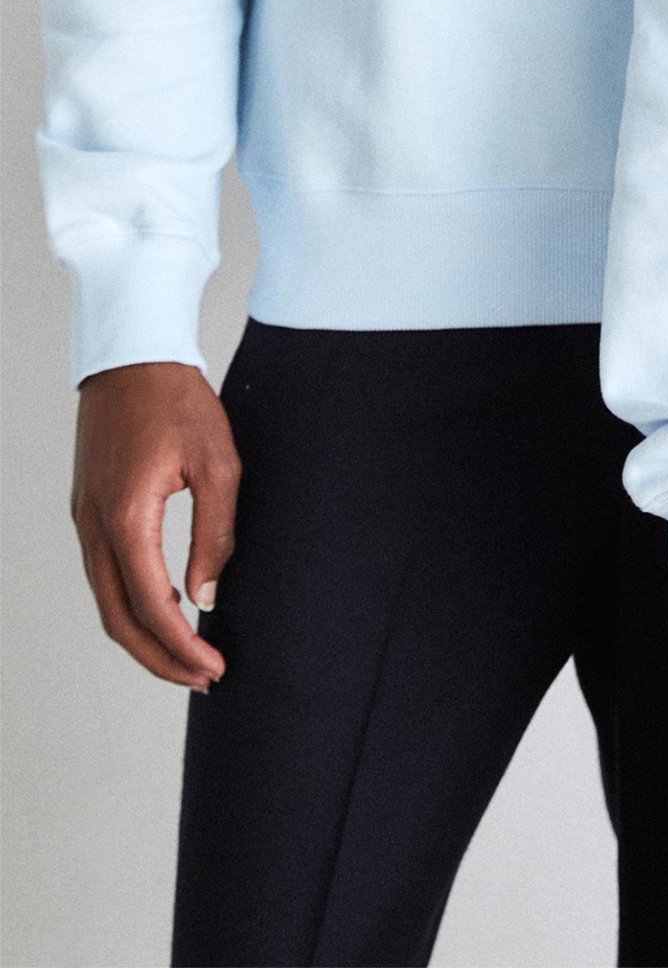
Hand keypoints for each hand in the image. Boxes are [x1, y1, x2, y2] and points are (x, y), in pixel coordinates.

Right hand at [71, 362, 238, 688]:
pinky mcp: (88, 510)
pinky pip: (103, 575)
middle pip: (118, 620)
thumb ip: (215, 533)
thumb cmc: (178, 400)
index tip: (213, 669)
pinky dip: (130, 604)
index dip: (182, 646)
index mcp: (127, 516)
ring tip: (187, 655)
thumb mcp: (218, 462)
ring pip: (105, 601)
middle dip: (159, 659)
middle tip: (202, 678)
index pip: (151, 605)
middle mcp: (95, 526)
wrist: (132, 354)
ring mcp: (85, 520)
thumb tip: (207, 597)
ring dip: (143, 636)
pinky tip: (165, 609)